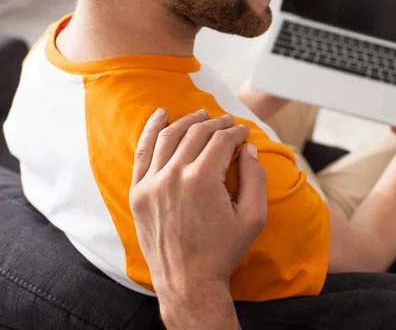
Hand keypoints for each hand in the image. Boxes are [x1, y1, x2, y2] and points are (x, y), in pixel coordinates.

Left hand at [129, 109, 266, 306]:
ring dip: (188, 121)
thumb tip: (248, 149)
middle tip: (228, 122)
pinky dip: (150, 130)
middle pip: (197, 134)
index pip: (221, 141)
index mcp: (203, 180)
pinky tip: (161, 115)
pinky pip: (143, 153)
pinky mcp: (138, 192)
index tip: (243, 133)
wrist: (188, 281)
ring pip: (170, 137)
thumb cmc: (222, 251)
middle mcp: (174, 176)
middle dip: (216, 124)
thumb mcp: (253, 217)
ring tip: (201, 114)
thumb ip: (255, 178)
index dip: (236, 133)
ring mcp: (152, 183)